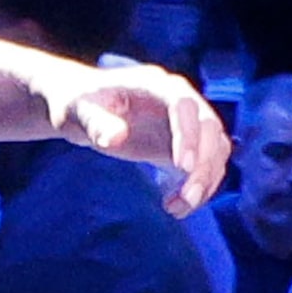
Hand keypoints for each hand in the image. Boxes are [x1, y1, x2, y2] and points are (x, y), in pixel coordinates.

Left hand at [44, 60, 230, 214]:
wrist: (83, 110)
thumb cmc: (78, 104)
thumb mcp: (77, 111)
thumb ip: (94, 122)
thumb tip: (114, 138)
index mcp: (154, 83)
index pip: (183, 103)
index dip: (188, 133)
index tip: (182, 166)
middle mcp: (178, 100)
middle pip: (209, 129)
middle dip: (204, 165)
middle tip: (186, 198)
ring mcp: (185, 123)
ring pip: (215, 150)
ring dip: (206, 182)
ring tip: (177, 208)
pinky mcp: (184, 147)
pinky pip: (205, 167)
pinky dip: (198, 189)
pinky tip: (174, 207)